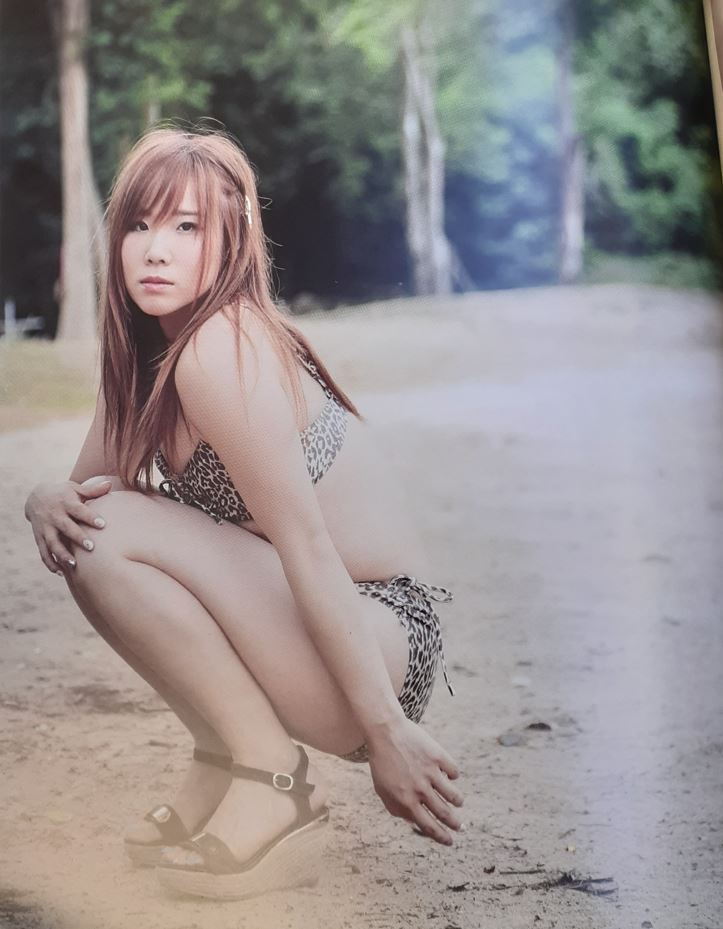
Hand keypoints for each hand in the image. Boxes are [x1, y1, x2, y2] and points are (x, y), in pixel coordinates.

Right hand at [24, 478, 112, 573]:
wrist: (35, 496)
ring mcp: (45, 528)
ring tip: (73, 565)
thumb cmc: (62, 493)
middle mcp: (54, 516)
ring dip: (62, 554)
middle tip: (91, 547)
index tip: (103, 525)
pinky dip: (50, 563)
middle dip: (77, 537)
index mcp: (65, 502)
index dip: (90, 517)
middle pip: (66, 527)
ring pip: (52, 543)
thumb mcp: (75, 488)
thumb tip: (110, 484)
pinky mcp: (39, 538)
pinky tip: (61, 573)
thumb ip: (92, 490)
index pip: (79, 510)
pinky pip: (43, 553)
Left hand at [366, 716, 462, 845]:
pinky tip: (451, 775)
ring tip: (458, 802)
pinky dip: (453, 775)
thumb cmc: (382, 763)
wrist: (385, 731)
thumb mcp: (382, 790)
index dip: (441, 836)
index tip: (449, 841)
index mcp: (406, 801)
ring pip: (453, 795)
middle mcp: (419, 789)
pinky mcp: (437, 756)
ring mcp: (430, 772)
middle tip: (461, 828)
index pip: (428, 826)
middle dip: (455, 824)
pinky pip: (453, 771)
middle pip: (444, 813)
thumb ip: (396, 808)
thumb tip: (412, 821)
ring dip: (457, 801)